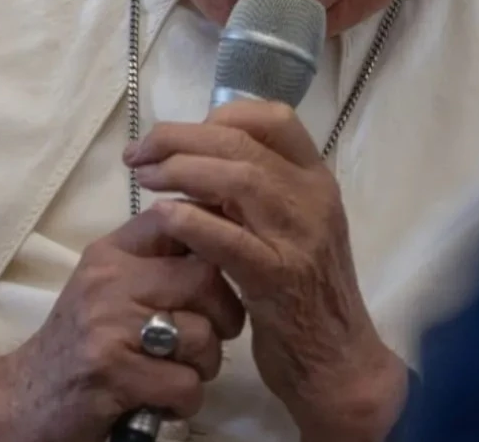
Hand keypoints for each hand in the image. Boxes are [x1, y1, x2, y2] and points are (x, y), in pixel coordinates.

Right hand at [0, 208, 244, 441]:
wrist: (22, 399)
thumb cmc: (79, 343)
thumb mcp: (107, 287)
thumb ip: (154, 262)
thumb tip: (221, 235)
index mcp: (111, 253)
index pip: (176, 219)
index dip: (213, 240)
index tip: (219, 273)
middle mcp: (108, 281)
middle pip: (204, 277)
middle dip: (224, 315)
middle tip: (211, 337)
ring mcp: (108, 327)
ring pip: (202, 335)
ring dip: (203, 367)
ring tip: (178, 373)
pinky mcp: (112, 374)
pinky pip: (185, 384)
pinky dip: (184, 401)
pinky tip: (161, 401)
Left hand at [124, 101, 408, 441]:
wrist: (338, 362)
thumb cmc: (305, 293)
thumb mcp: (290, 229)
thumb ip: (257, 193)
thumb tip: (198, 159)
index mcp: (317, 180)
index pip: (276, 118)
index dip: (221, 115)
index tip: (183, 134)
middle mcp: (312, 199)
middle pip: (243, 143)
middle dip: (182, 139)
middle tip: (140, 153)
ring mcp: (299, 238)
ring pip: (239, 180)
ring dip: (181, 171)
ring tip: (145, 179)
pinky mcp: (278, 279)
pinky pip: (229, 239)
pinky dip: (191, 221)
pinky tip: (162, 218)